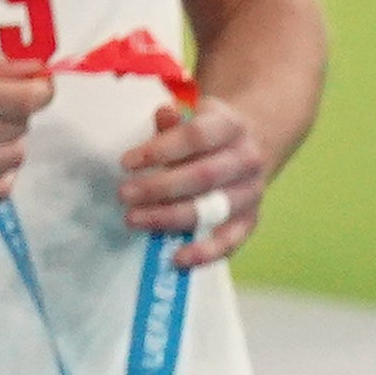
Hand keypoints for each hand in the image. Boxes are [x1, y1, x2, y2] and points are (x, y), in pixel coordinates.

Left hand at [120, 89, 272, 260]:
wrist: (250, 147)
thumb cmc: (208, 134)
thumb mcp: (193, 116)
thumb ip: (175, 122)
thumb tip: (163, 117)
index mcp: (232, 126)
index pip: (196, 137)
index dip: (160, 150)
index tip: (125, 163)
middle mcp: (248, 159)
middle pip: (203, 176)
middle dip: (159, 188)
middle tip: (123, 195)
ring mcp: (252, 192)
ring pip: (213, 210)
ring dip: (170, 218)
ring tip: (135, 220)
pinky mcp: (251, 219)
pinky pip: (230, 240)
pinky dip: (205, 253)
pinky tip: (177, 258)